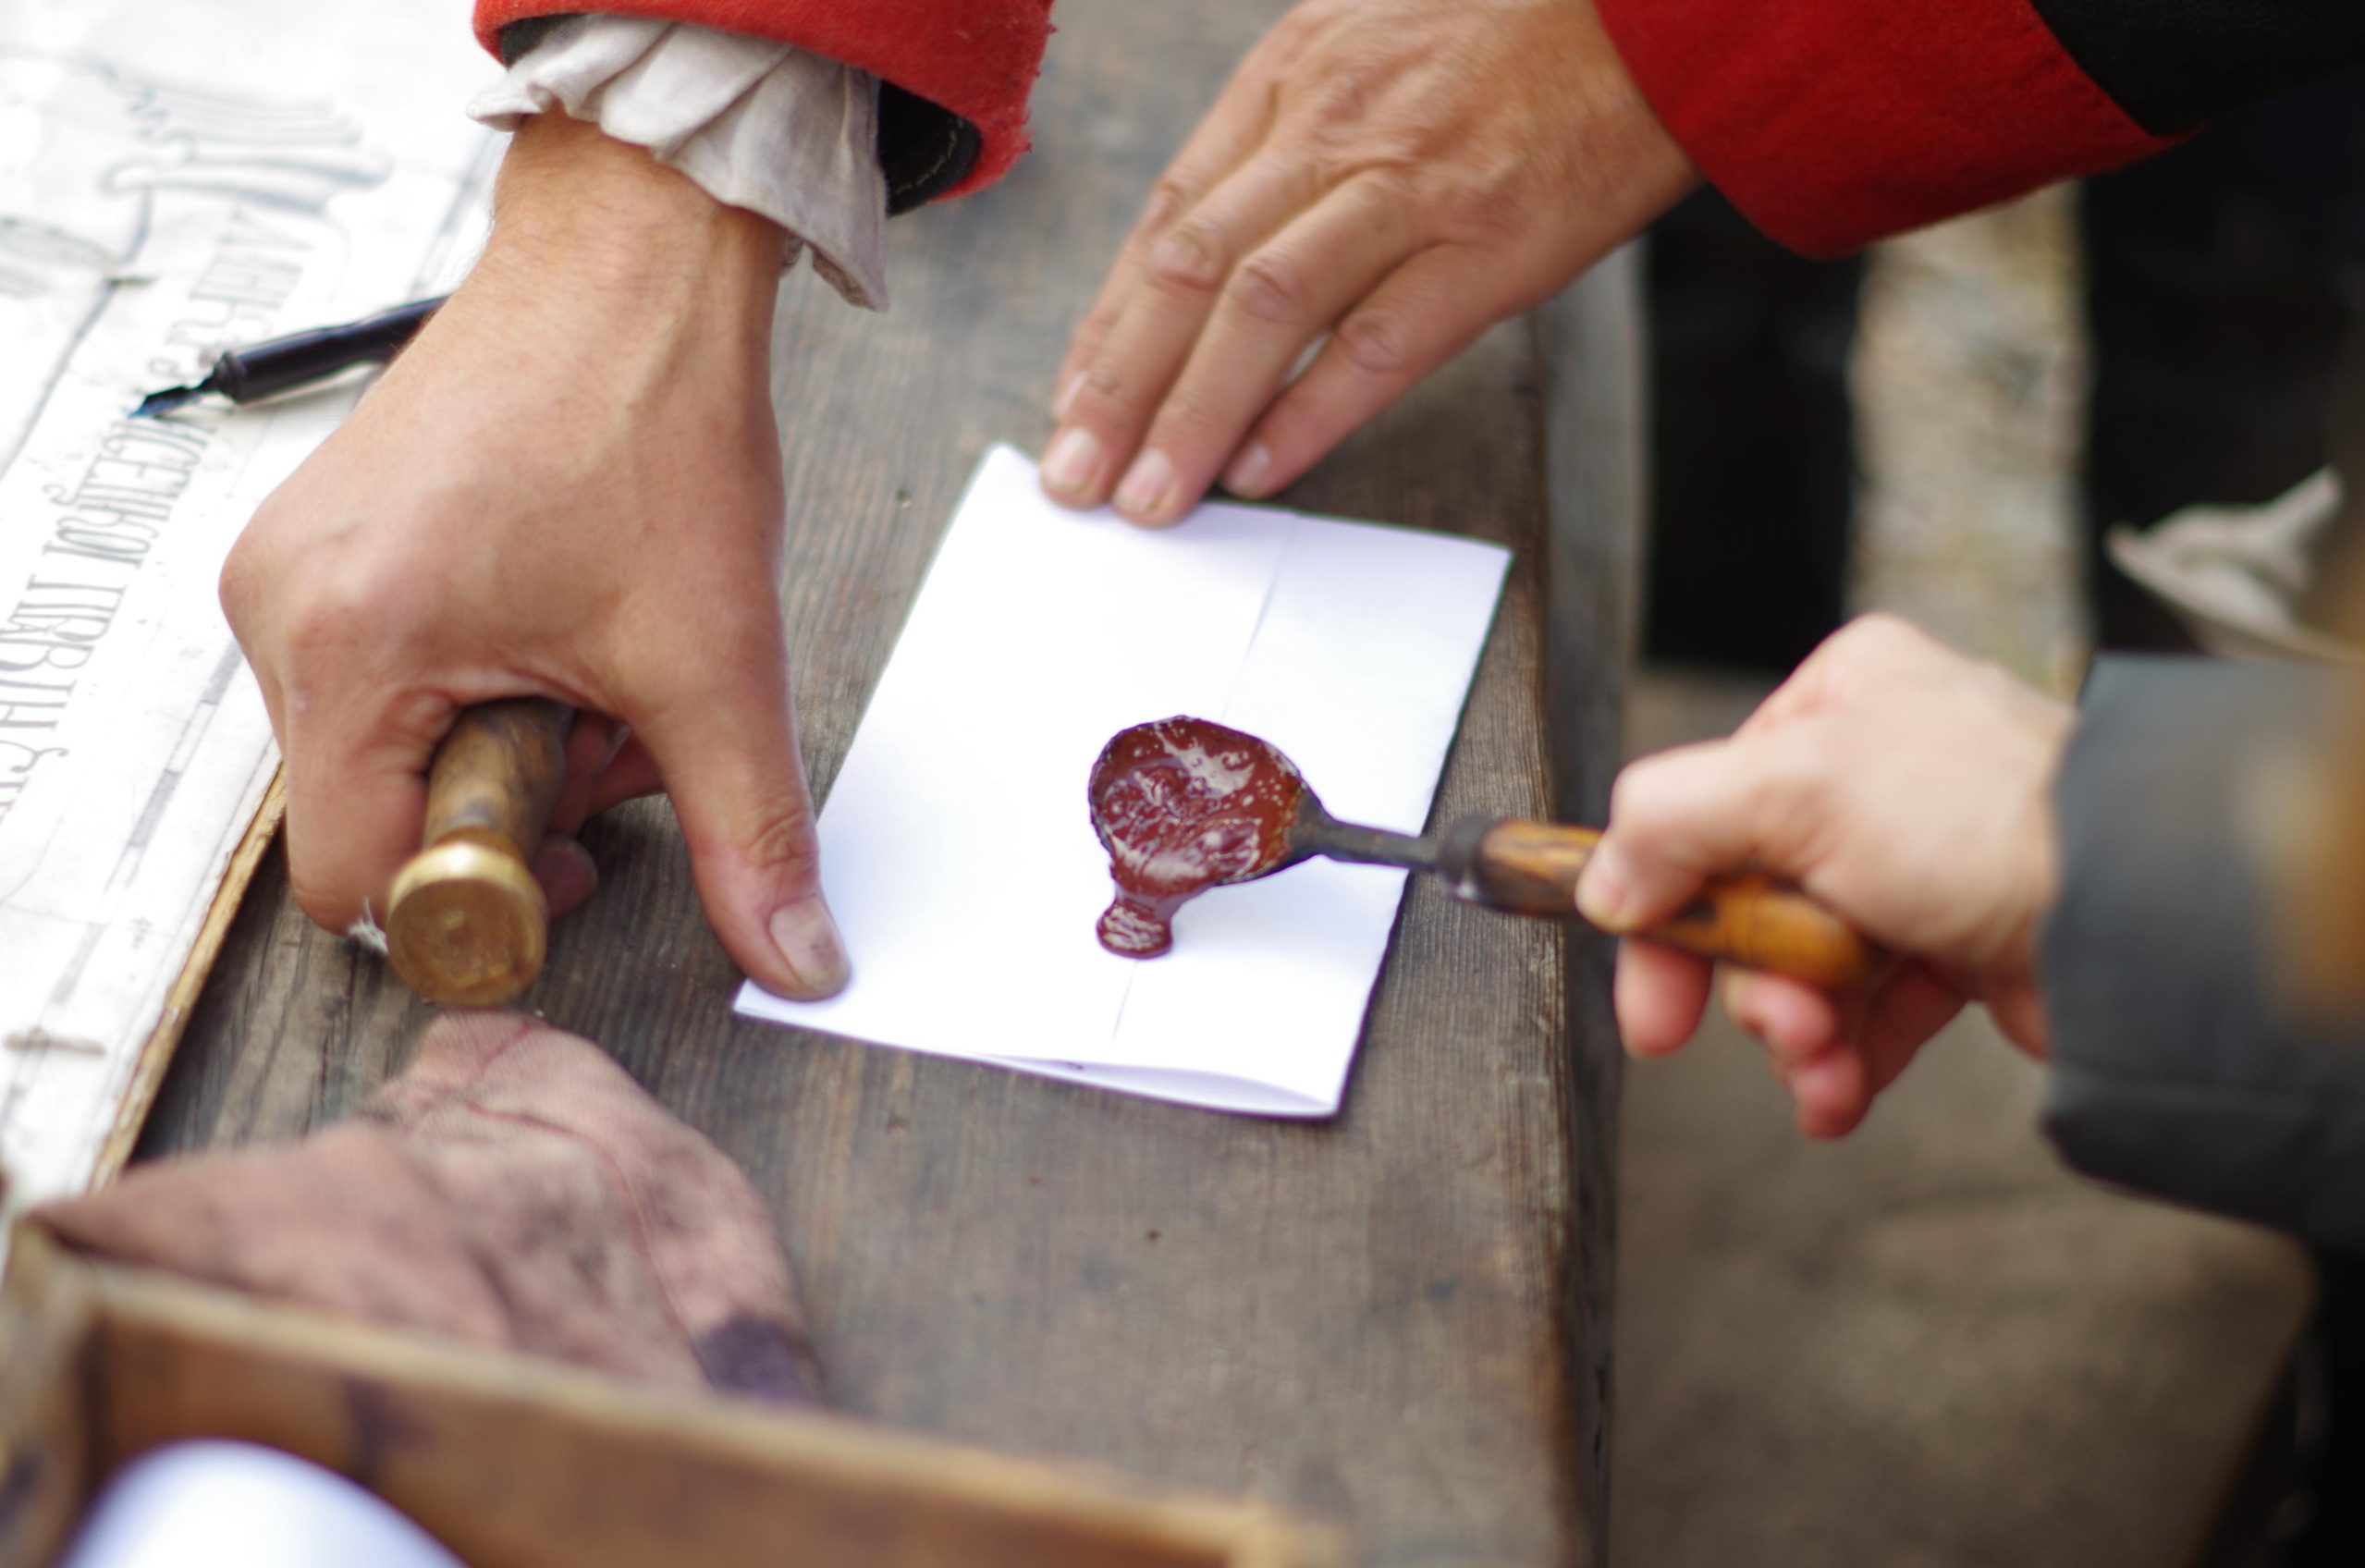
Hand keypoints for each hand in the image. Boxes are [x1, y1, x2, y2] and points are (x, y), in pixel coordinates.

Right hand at [219, 112, 848, 998]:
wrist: (634, 263)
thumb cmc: (653, 423)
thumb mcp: (713, 660)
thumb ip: (751, 832)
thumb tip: (796, 958)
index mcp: (345, 647)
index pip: (359, 883)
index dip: (483, 902)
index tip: (581, 859)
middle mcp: (281, 609)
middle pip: (376, 817)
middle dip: (516, 804)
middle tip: (610, 724)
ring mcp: (292, 569)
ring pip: (388, 750)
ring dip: (507, 743)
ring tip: (593, 657)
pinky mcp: (325, 543)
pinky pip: (386, 678)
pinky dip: (479, 686)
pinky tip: (557, 626)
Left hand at [1039, 0, 1693, 525]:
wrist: (1656, 22)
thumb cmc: (1508, 51)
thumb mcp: (1365, 59)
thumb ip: (1284, 151)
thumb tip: (1204, 265)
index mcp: (1288, 83)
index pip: (1166, 219)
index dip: (1108, 325)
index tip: (1071, 404)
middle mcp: (1331, 131)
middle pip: (1191, 269)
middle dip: (1120, 386)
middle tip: (1075, 476)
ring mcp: (1409, 189)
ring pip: (1265, 311)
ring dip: (1194, 414)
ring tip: (1149, 496)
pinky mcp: (1487, 247)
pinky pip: (1379, 341)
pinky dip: (1311, 411)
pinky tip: (1261, 468)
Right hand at [1575, 616, 2071, 1136]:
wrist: (2137, 921)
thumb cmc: (1995, 819)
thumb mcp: (1795, 787)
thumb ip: (1671, 821)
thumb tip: (1603, 877)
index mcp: (1839, 700)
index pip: (1703, 806)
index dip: (1665, 905)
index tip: (1645, 984)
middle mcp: (1877, 775)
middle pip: (1749, 896)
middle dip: (1753, 982)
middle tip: (1768, 1024)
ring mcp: (1919, 864)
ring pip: (1804, 964)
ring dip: (1799, 1029)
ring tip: (1823, 1059)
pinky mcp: (1959, 945)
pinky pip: (1868, 1010)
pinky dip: (1847, 1058)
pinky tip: (1840, 1091)